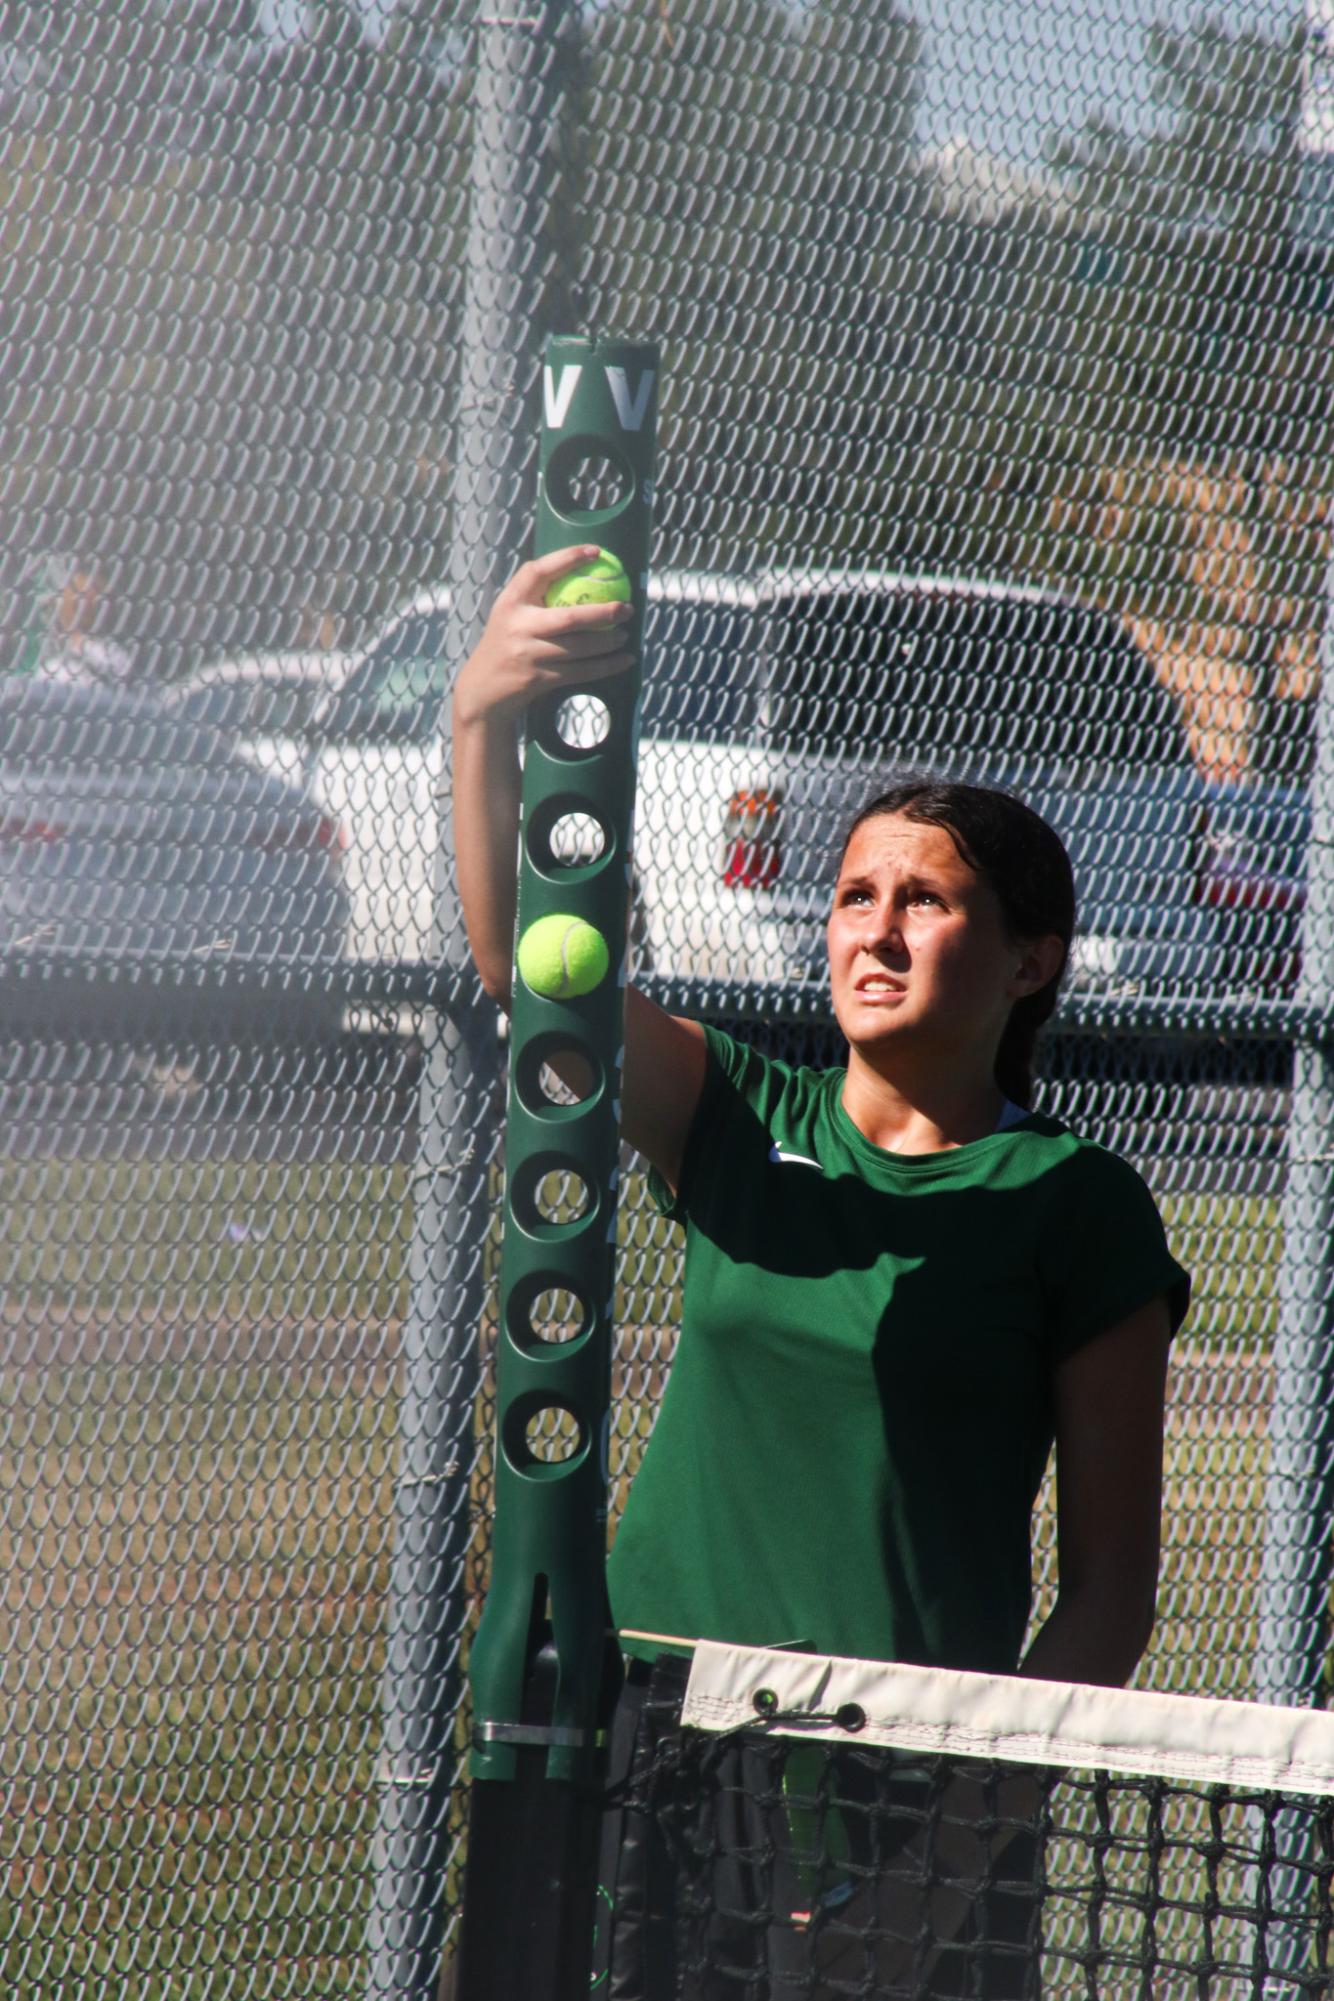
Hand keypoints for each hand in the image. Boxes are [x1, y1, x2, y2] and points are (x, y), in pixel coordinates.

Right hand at [452, 546, 635, 728]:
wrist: (483, 690)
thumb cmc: (506, 644)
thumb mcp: (510, 615)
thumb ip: (535, 597)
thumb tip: (582, 572)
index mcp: (510, 603)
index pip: (538, 571)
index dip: (568, 558)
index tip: (596, 552)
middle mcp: (518, 627)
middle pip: (570, 618)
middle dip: (604, 613)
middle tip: (626, 608)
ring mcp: (529, 655)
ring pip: (580, 648)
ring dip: (608, 642)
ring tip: (624, 634)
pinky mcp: (539, 679)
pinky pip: (581, 671)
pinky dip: (606, 666)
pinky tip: (624, 660)